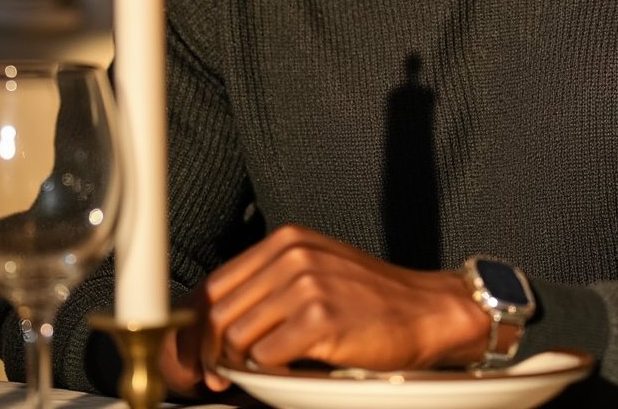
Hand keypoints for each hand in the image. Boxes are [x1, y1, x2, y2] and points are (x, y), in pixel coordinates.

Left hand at [158, 225, 488, 394]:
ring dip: (235, 366)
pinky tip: (284, 372)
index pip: (214, 283)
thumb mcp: (316, 272)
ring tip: (250, 377)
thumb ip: (269, 286)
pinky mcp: (320, 318)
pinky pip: (265, 357)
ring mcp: (306, 283)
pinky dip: (265, 374)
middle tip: (214, 377)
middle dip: (205, 353)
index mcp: (287, 240)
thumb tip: (212, 324)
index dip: (193, 326)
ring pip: (235, 336)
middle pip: (216, 311)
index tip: (191, 355)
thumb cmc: (371, 300)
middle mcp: (292, 254)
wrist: (426, 310)